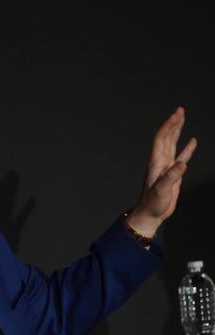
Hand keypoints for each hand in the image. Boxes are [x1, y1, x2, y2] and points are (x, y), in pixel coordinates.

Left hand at [126, 107, 196, 236]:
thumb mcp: (161, 190)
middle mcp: (161, 162)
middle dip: (173, 123)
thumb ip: (172, 177)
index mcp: (156, 163)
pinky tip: (193, 142)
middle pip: (167, 138)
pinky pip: (181, 157)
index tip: (177, 114)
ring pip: (173, 144)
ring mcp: (167, 167)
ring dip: (178, 131)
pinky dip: (187, 149)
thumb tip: (182, 164)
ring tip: (182, 119)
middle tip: (180, 110)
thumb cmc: (152, 204)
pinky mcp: (173, 175)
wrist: (150, 215)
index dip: (169, 125)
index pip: (161, 139)